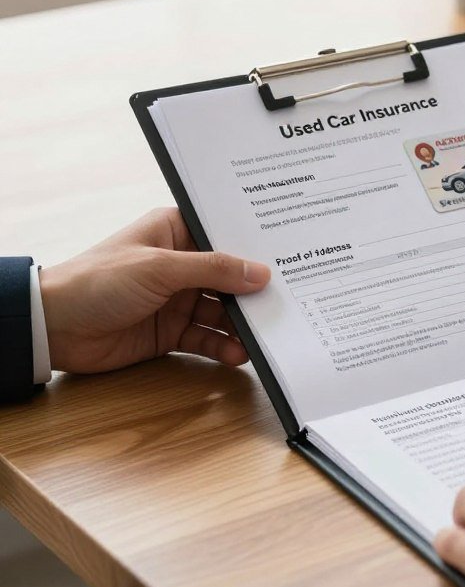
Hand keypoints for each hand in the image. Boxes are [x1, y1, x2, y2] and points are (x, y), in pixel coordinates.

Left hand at [39, 208, 270, 374]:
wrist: (53, 327)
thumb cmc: (99, 280)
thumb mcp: (160, 267)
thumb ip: (213, 269)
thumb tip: (260, 273)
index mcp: (176, 232)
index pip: (225, 236)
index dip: (255, 247)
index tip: (289, 256)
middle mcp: (181, 263)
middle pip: (230, 277)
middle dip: (254, 291)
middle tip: (286, 302)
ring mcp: (177, 299)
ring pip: (222, 310)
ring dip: (242, 323)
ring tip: (266, 335)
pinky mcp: (171, 331)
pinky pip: (206, 338)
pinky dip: (223, 347)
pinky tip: (238, 354)